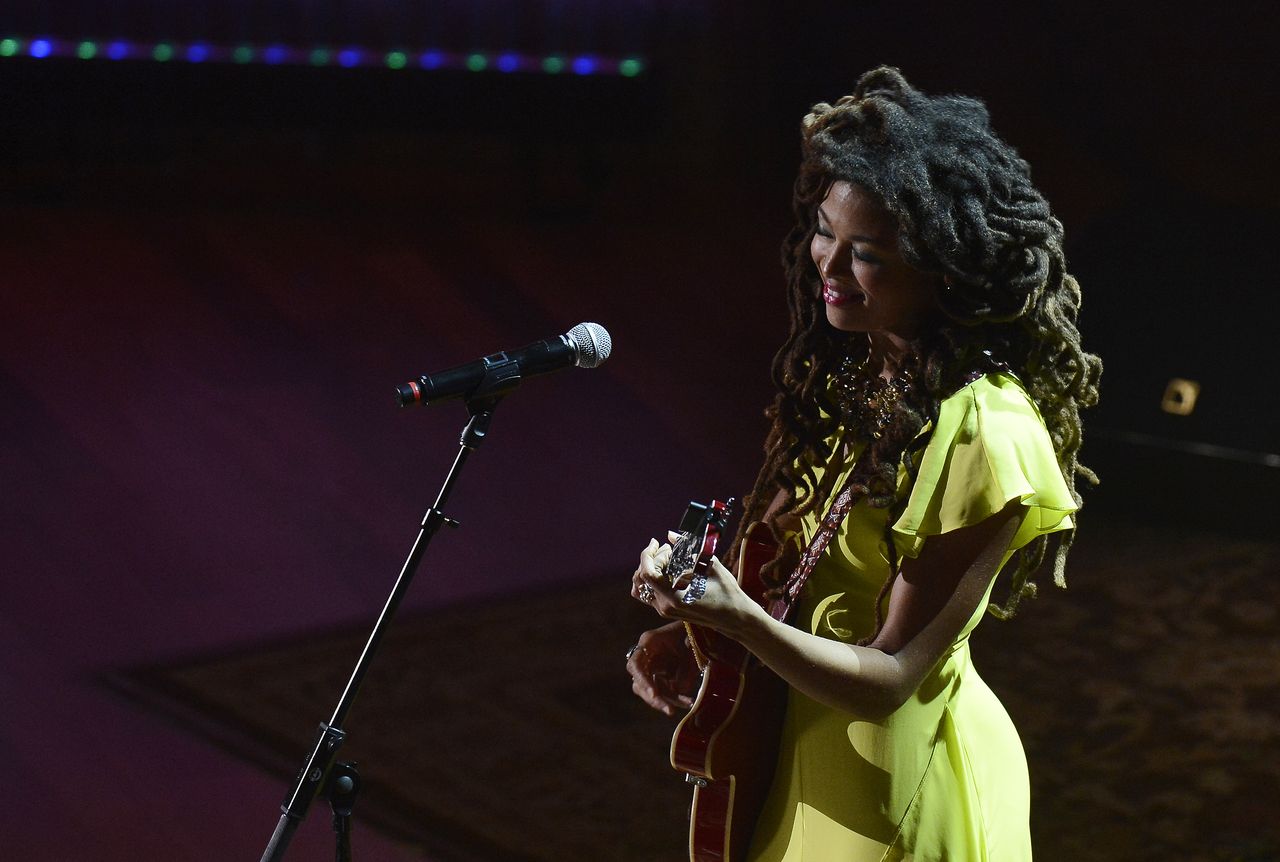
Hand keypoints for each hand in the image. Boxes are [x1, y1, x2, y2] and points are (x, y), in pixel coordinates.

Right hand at [625, 621, 700, 715]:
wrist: (702, 630)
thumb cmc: (694, 632)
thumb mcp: (692, 646)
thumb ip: (686, 667)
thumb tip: (679, 690)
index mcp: (649, 642)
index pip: (635, 665)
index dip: (642, 681)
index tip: (654, 694)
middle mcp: (646, 656)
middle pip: (640, 683)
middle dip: (655, 698)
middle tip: (670, 710)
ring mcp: (653, 668)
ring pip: (651, 691)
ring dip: (666, 701)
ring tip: (685, 704)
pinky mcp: (661, 677)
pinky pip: (664, 692)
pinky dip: (676, 699)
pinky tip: (689, 702)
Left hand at [631, 533, 761, 639]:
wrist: (733, 617)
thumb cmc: (726, 592)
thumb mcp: (711, 566)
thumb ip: (689, 549)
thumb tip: (671, 534)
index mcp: (675, 597)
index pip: (648, 574)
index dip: (648, 555)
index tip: (656, 542)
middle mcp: (665, 606)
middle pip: (642, 577)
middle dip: (653, 558)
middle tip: (670, 548)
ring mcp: (663, 610)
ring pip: (640, 585)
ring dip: (649, 567)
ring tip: (667, 558)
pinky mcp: (665, 610)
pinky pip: (646, 593)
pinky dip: (650, 578)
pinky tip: (664, 568)